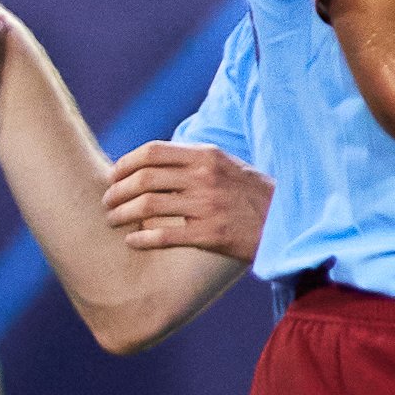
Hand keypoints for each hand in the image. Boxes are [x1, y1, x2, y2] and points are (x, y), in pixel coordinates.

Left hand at [104, 139, 273, 259]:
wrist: (287, 222)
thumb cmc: (252, 195)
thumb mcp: (227, 166)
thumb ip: (193, 161)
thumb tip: (152, 164)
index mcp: (207, 155)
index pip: (152, 152)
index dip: (125, 164)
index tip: (112, 176)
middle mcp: (205, 177)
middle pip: (144, 179)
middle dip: (116, 192)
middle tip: (107, 203)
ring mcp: (208, 205)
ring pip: (148, 207)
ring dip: (122, 215)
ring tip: (113, 222)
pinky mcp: (211, 234)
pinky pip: (164, 236)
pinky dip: (142, 239)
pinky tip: (132, 242)